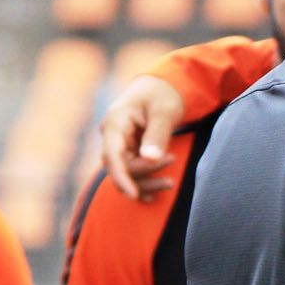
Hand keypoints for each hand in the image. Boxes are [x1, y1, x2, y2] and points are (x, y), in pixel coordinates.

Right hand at [99, 75, 185, 200]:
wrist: (161, 87)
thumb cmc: (163, 95)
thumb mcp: (164, 111)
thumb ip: (157, 134)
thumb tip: (150, 158)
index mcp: (115, 123)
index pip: (112, 155)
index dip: (121, 177)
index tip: (133, 194)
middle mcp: (112, 136)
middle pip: (120, 167)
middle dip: (144, 173)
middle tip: (172, 160)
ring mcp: (118, 145)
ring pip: (126, 173)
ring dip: (145, 182)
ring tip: (170, 183)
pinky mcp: (128, 152)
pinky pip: (130, 173)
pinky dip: (142, 183)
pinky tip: (153, 196)